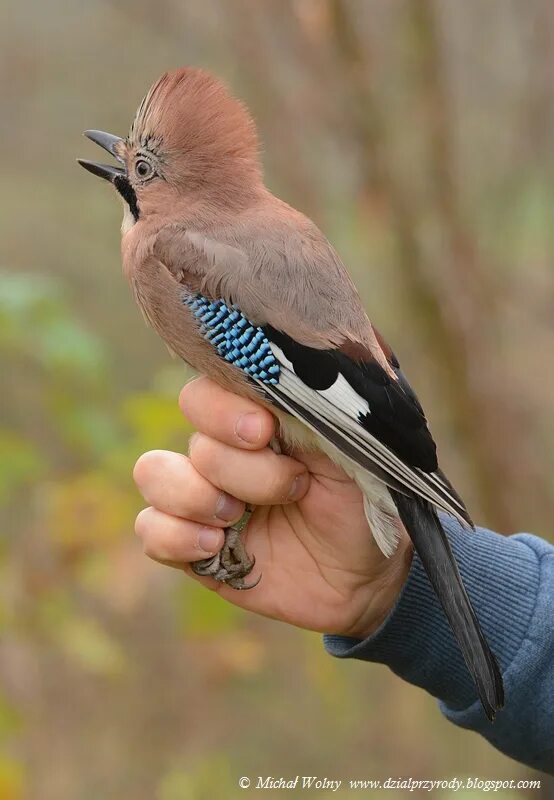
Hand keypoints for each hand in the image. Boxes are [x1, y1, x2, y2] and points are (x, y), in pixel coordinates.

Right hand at [133, 377, 412, 638]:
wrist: (365, 575)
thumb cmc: (361, 501)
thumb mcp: (350, 452)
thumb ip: (309, 416)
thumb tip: (270, 394)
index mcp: (256, 419)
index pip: (207, 392)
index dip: (224, 411)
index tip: (265, 432)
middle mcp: (223, 452)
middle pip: (194, 439)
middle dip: (239, 469)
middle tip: (289, 487)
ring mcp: (202, 496)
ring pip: (153, 472)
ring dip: (195, 496)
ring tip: (235, 519)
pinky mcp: (192, 546)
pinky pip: (150, 529)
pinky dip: (175, 536)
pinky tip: (215, 547)